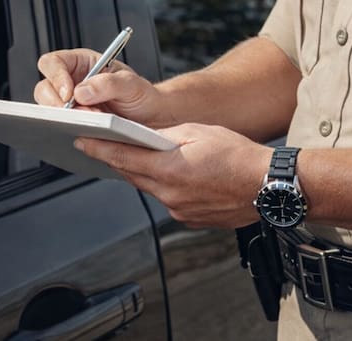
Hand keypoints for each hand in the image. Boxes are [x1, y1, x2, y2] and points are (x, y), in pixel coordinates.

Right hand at [35, 48, 173, 126]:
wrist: (151, 117)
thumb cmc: (141, 95)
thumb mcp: (131, 84)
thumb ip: (108, 83)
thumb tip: (80, 92)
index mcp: (82, 62)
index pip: (53, 62)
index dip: (55, 76)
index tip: (69, 94)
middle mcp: (71, 81)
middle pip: (44, 87)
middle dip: (57, 103)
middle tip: (79, 114)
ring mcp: (71, 104)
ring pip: (48, 109)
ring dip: (65, 118)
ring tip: (92, 122)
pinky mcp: (73, 122)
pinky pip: (60, 126)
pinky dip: (69, 130)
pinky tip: (85, 133)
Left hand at [74, 123, 270, 227]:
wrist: (269, 187)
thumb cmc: (240, 157)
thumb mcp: (199, 132)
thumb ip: (167, 136)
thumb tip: (147, 138)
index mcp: (169, 170)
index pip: (123, 158)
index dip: (99, 149)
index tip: (82, 142)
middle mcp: (170, 195)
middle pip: (133, 175)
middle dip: (119, 160)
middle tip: (106, 146)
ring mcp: (180, 210)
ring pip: (152, 188)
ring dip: (145, 174)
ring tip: (148, 158)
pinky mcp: (191, 219)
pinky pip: (170, 201)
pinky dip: (167, 187)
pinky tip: (178, 176)